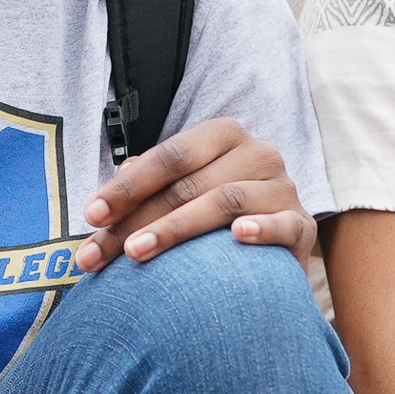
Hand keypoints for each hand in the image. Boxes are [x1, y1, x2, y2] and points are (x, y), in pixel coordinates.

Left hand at [79, 116, 314, 273]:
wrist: (271, 257)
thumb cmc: (214, 222)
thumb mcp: (179, 197)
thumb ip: (145, 193)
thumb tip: (103, 206)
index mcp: (224, 136)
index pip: (170, 156)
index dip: (128, 185)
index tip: (91, 216)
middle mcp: (258, 153)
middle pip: (188, 183)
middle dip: (136, 219)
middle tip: (98, 255)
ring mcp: (284, 188)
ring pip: (225, 200)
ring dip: (176, 228)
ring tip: (138, 253)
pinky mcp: (303, 226)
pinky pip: (283, 224)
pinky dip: (261, 228)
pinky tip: (237, 236)